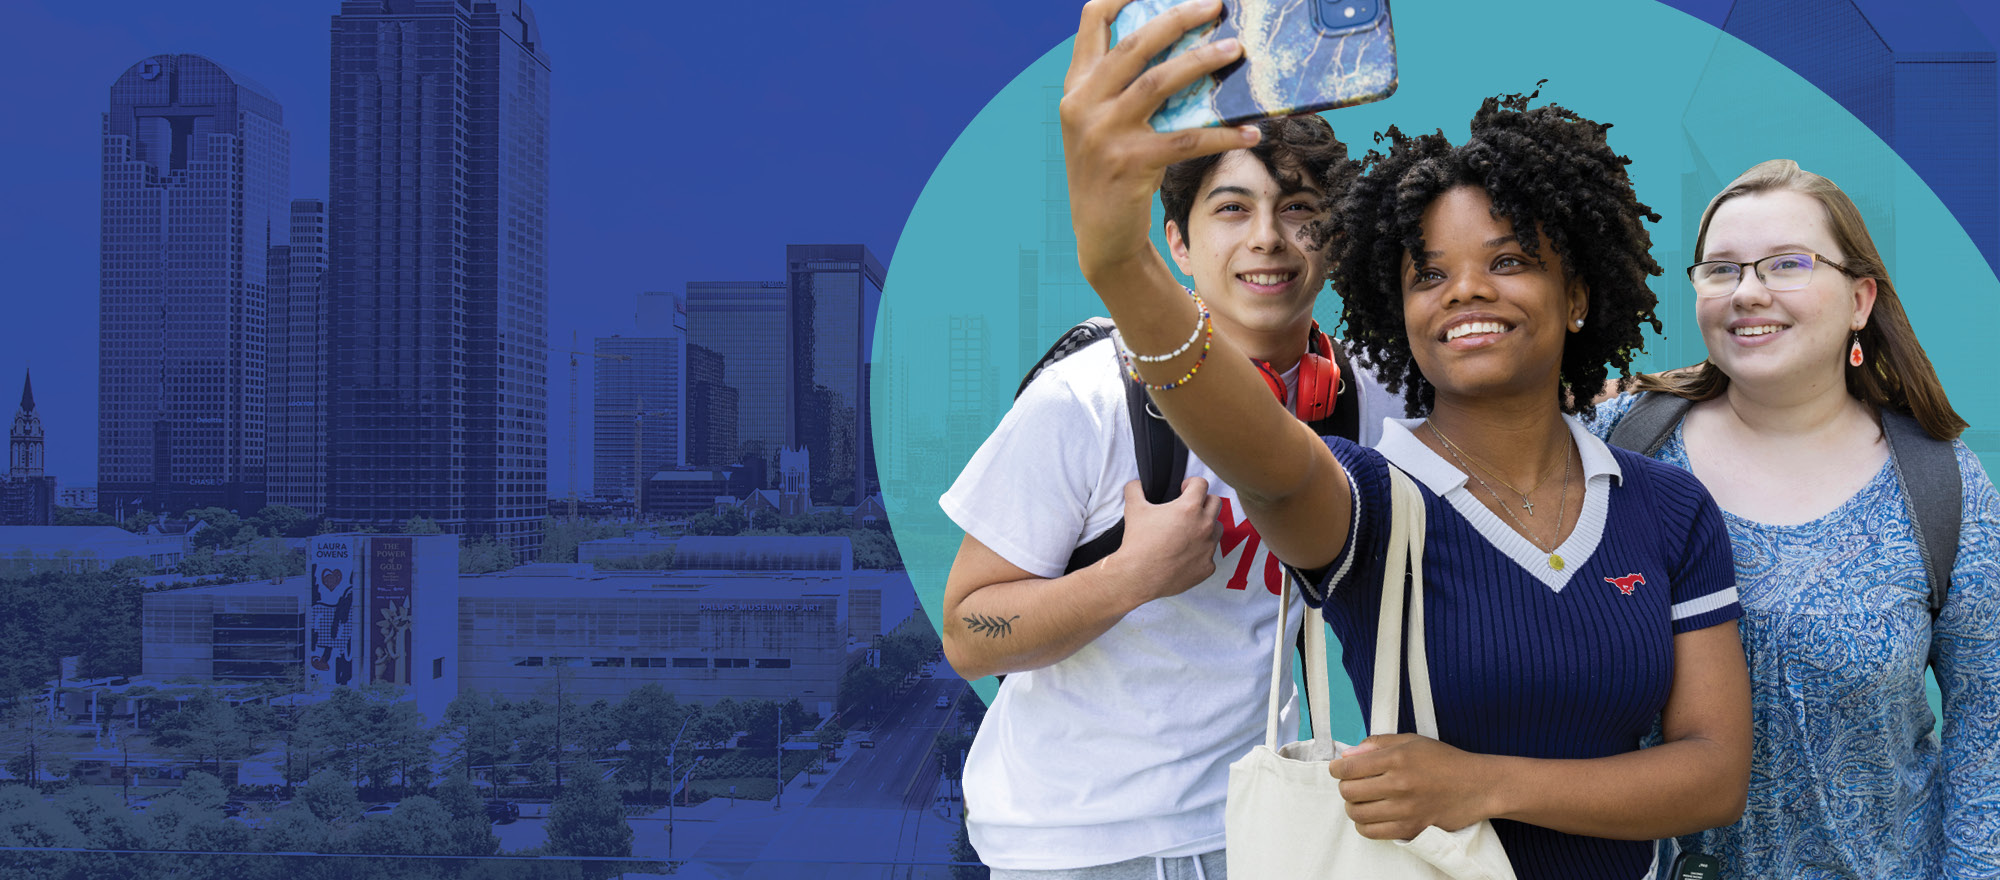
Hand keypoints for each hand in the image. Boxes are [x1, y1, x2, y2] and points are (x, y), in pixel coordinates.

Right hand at [1061, 0, 1257, 280]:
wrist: (1099, 235)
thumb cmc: (1111, 172)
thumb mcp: (1102, 124)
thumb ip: (1122, 88)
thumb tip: (1183, 49)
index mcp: (1076, 87)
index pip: (1092, 22)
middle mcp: (1083, 104)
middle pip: (1134, 44)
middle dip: (1178, 19)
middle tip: (1214, 6)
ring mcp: (1104, 134)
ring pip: (1159, 82)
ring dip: (1202, 62)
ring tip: (1236, 50)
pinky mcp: (1130, 164)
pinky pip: (1186, 139)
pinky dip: (1222, 134)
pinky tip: (1250, 131)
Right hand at [1106, 477, 1222, 604]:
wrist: (1138, 576)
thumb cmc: (1138, 542)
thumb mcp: (1133, 509)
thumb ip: (1135, 490)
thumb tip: (1136, 484)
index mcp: (1190, 508)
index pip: (1202, 484)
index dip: (1191, 483)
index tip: (1183, 489)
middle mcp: (1205, 526)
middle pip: (1216, 503)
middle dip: (1203, 501)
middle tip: (1188, 508)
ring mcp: (1209, 547)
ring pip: (1217, 528)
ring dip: (1206, 526)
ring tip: (1188, 532)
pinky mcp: (1208, 567)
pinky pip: (1209, 554)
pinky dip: (1200, 552)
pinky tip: (1184, 555)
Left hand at [1328, 734, 1498, 839]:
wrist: (1477, 786)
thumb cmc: (1445, 761)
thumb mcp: (1411, 741)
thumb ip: (1377, 744)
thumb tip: (1347, 755)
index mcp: (1397, 758)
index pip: (1348, 767)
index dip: (1337, 769)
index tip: (1338, 769)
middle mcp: (1399, 784)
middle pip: (1348, 791)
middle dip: (1345, 786)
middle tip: (1354, 783)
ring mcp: (1405, 809)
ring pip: (1356, 813)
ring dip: (1354, 806)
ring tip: (1363, 800)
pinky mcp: (1411, 829)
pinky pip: (1371, 832)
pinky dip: (1364, 825)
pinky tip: (1372, 815)